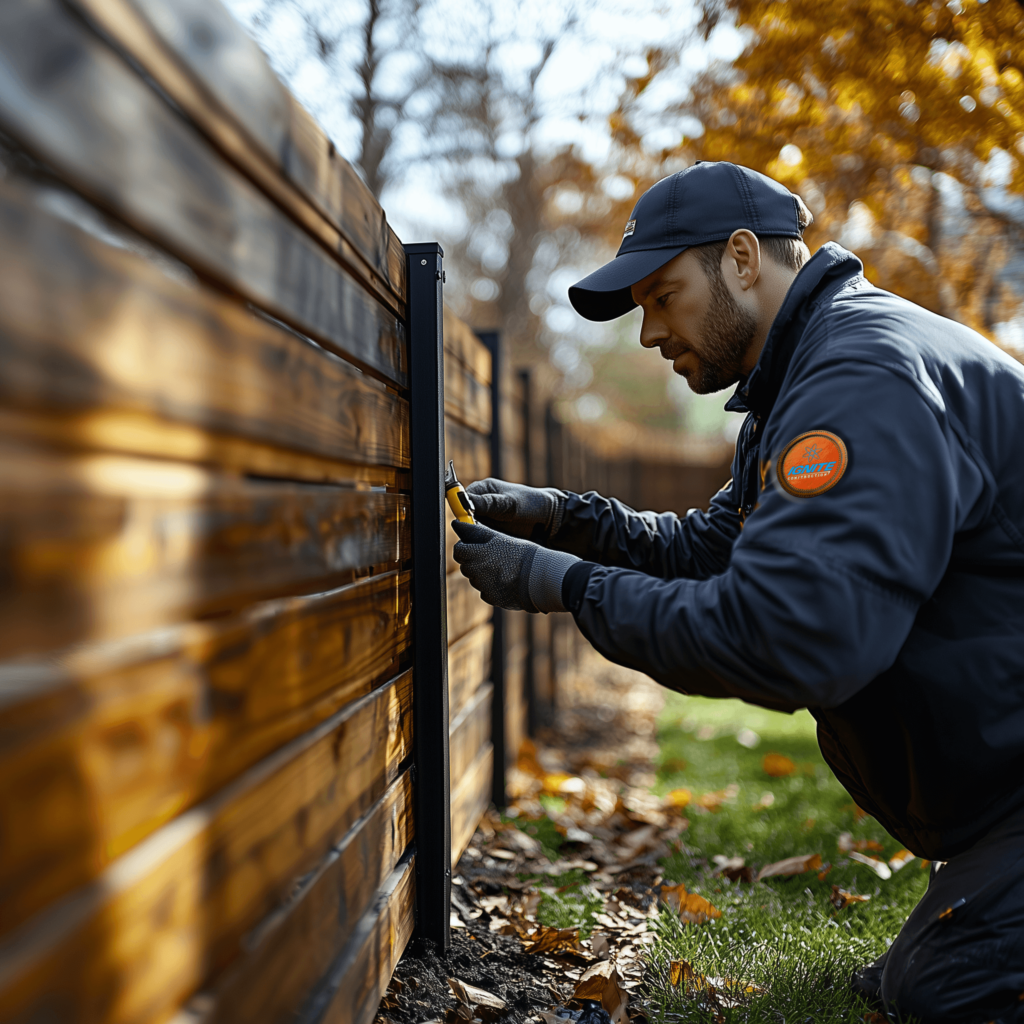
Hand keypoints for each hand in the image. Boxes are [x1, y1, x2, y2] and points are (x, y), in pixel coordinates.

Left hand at [452, 521, 578, 612]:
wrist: (541, 577)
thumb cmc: (523, 553)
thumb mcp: (500, 537)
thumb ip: (476, 531)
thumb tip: (457, 523)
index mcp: (477, 552)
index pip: (458, 550)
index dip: (465, 547)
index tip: (474, 545)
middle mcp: (476, 570)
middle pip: (465, 565)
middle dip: (474, 560)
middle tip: (492, 556)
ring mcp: (483, 586)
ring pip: (476, 579)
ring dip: (483, 573)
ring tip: (504, 568)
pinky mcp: (491, 598)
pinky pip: (485, 591)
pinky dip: (492, 587)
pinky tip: (507, 580)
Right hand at [464, 478, 564, 542]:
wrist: (550, 520)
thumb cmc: (532, 504)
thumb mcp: (510, 503)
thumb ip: (488, 503)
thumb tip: (464, 501)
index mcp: (482, 489)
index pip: (460, 499)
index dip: (460, 511)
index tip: (467, 521)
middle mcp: (480, 504)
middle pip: (462, 517)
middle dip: (466, 527)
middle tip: (478, 535)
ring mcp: (485, 519)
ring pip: (469, 529)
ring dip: (474, 537)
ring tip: (485, 543)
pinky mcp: (490, 532)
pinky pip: (480, 539)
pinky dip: (481, 544)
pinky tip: (488, 548)